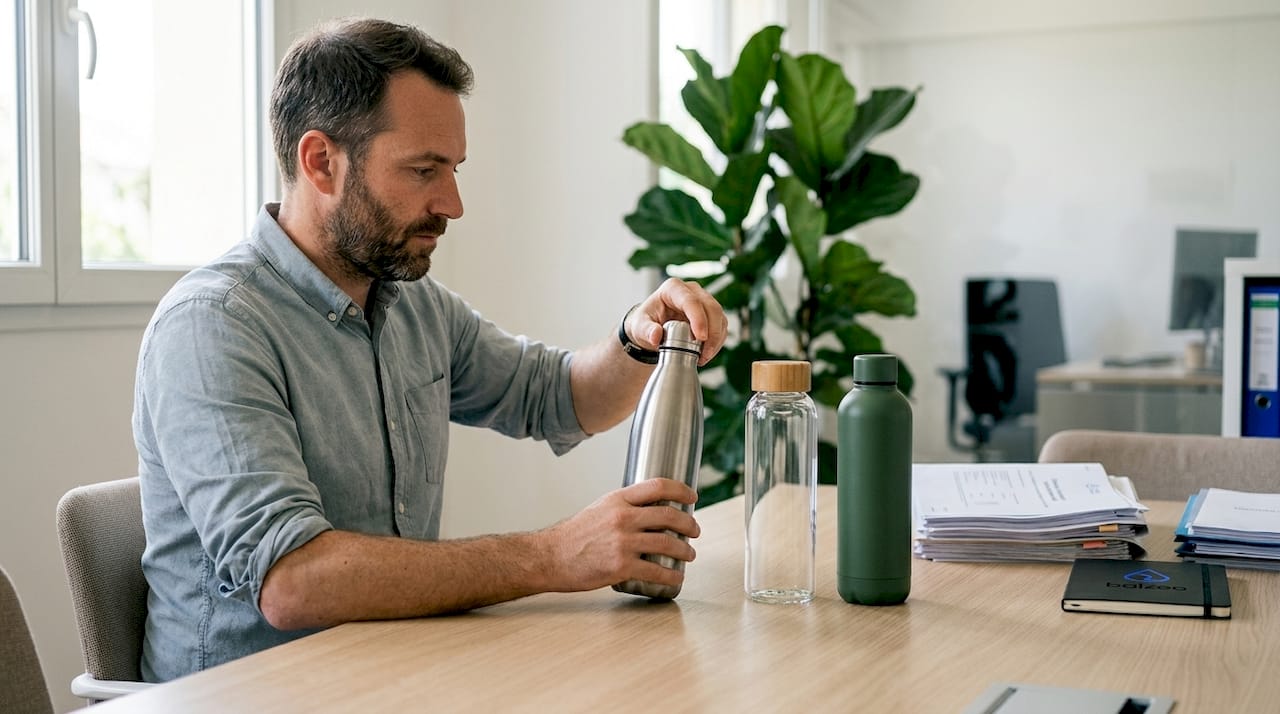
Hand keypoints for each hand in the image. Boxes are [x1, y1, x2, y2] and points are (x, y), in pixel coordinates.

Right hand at [544, 478, 699, 591]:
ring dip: (685, 551)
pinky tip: (677, 577)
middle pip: (669, 515)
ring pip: (667, 544)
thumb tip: (652, 511)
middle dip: (689, 524)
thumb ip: (624, 507)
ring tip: (689, 554)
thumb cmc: (575, 535)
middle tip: (695, 531)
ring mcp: (623, 542)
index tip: (692, 497)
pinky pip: (656, 570)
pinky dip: (672, 575)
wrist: (551, 557)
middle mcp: (623, 517)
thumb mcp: (600, 508)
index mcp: (618, 499)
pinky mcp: (621, 566)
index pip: (658, 485)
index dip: (681, 490)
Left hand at [624, 278, 727, 365]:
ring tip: (704, 357)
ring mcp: (703, 301)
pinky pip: (721, 326)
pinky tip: (706, 354)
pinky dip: (717, 341)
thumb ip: (646, 330)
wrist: (652, 327)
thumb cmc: (646, 322)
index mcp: (673, 288)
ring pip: (719, 317)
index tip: (700, 337)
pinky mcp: (710, 314)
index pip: (691, 301)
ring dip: (716, 339)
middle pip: (711, 307)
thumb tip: (656, 336)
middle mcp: (691, 291)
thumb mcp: (639, 326)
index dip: (699, 319)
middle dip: (712, 332)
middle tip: (705, 353)